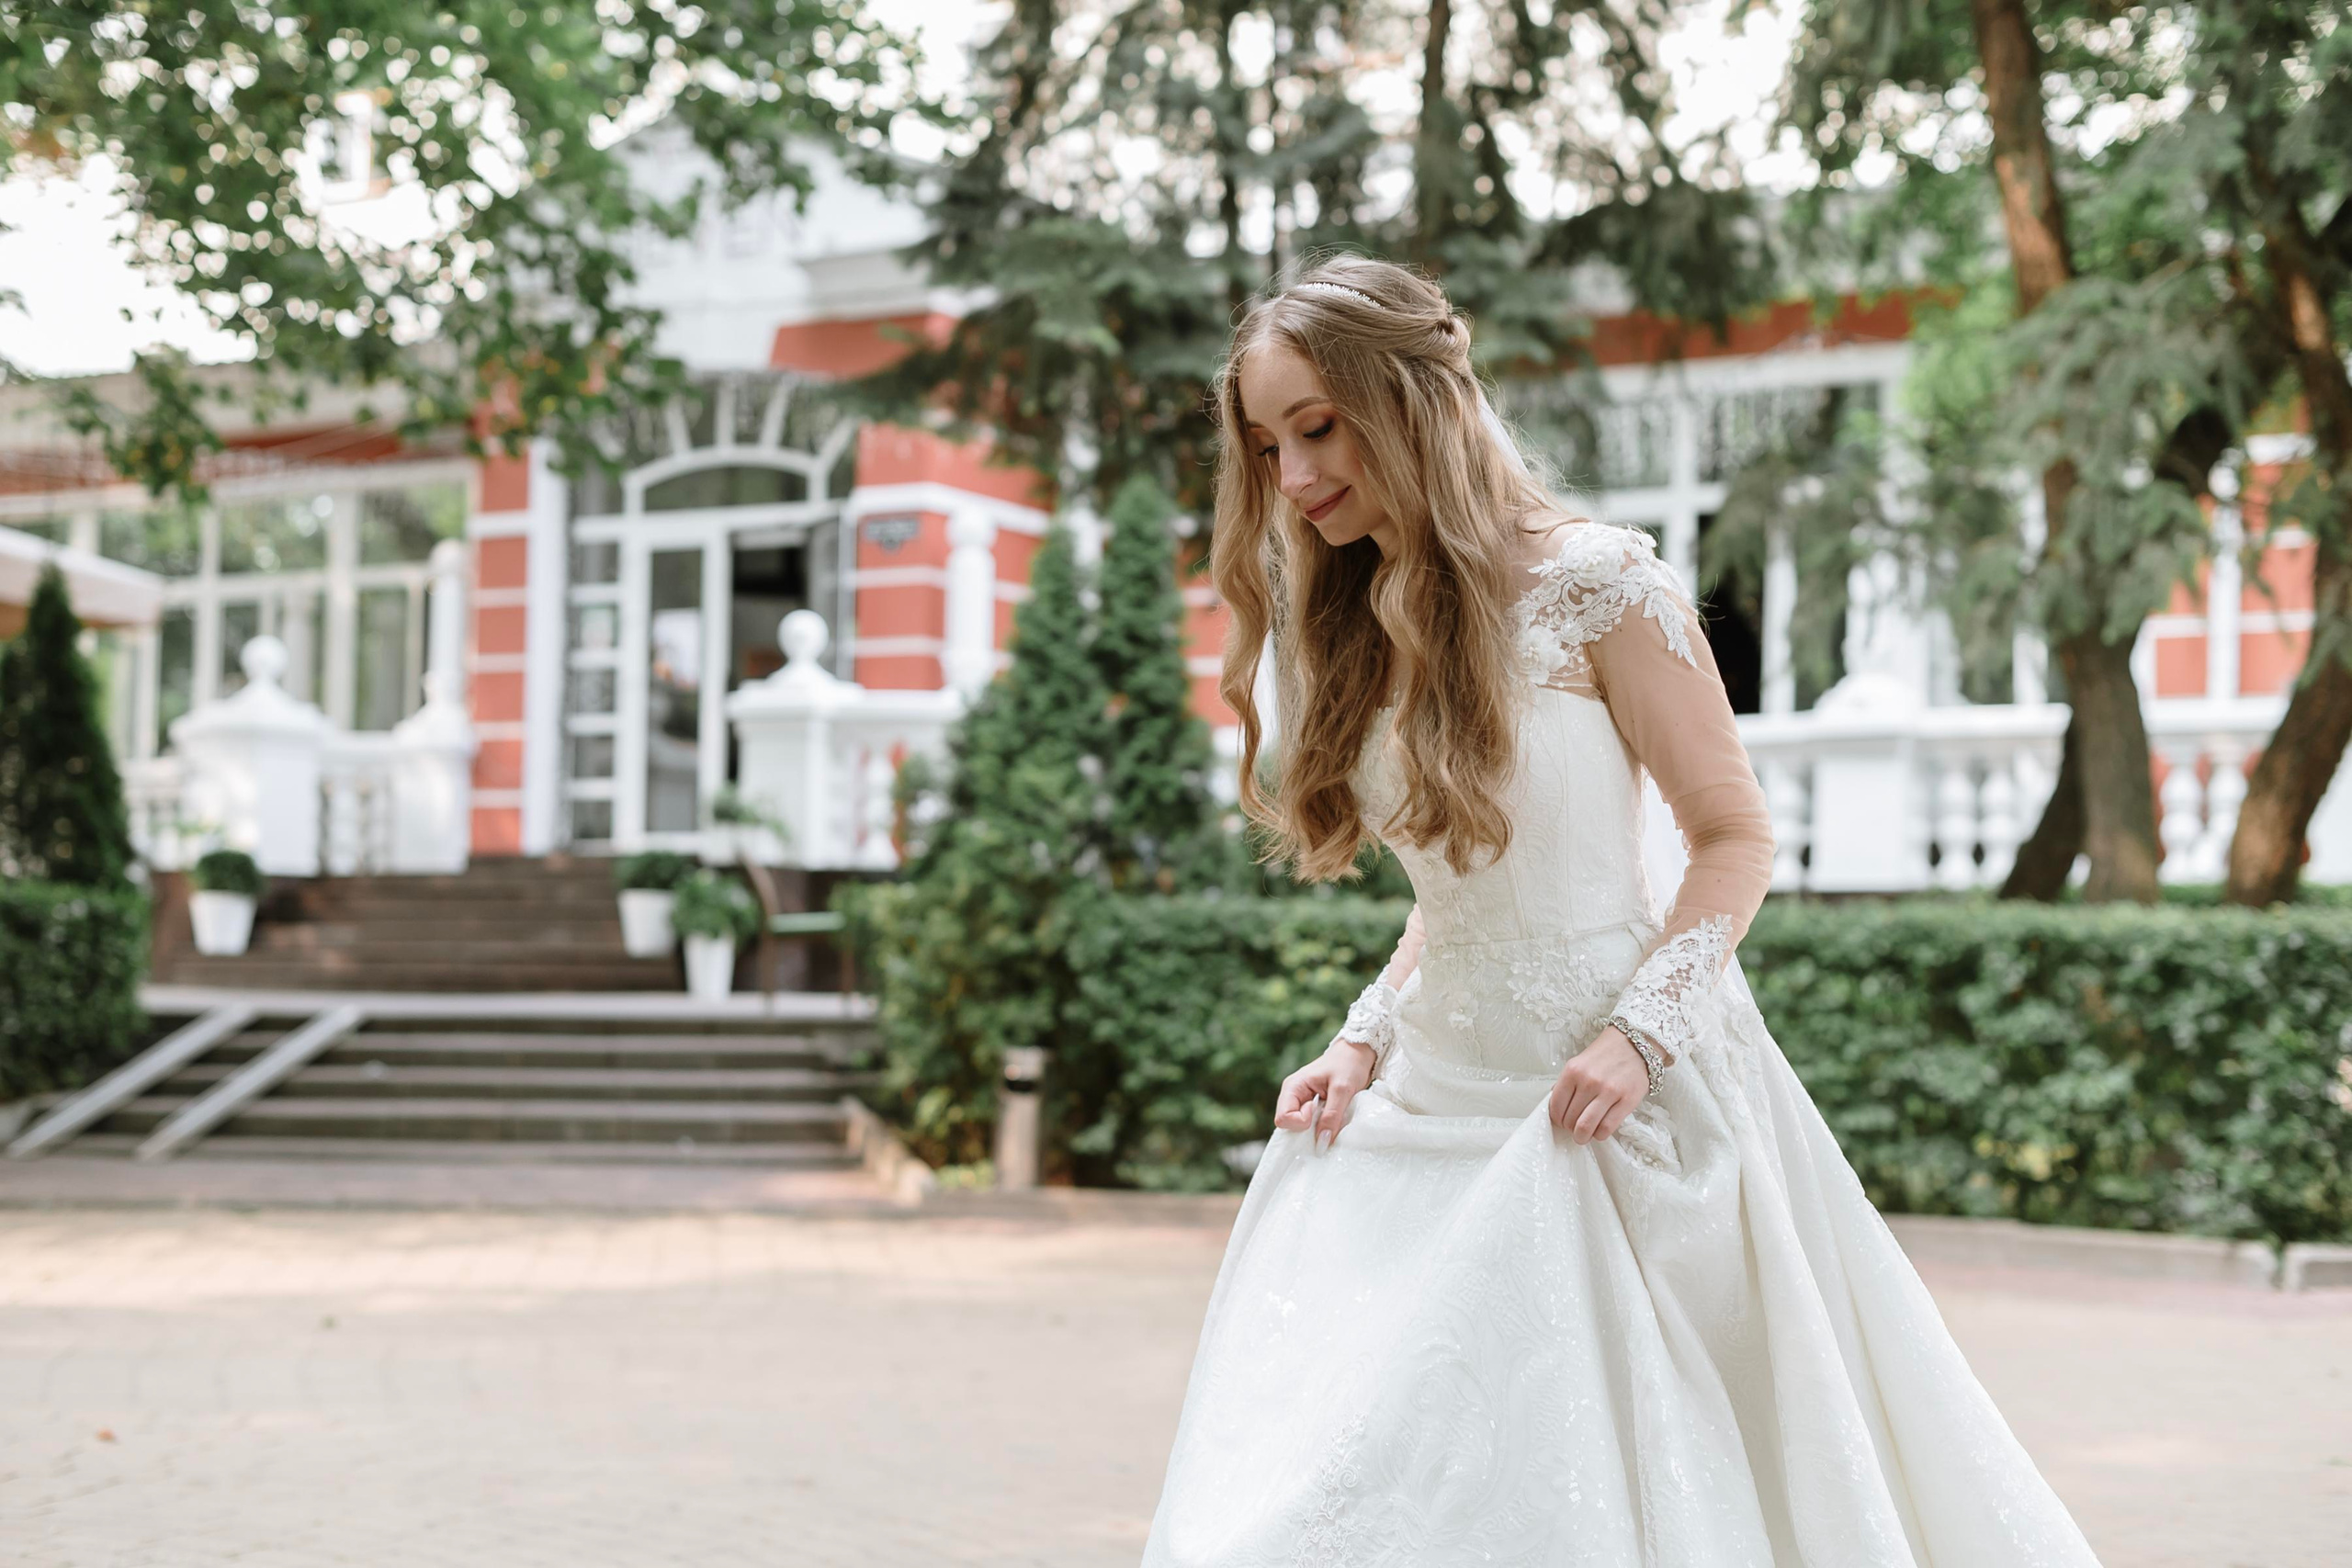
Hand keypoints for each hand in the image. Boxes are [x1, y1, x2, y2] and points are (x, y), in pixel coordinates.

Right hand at [1275, 1038, 1375, 1150]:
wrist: (1359, 1054)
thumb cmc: (1349, 1065)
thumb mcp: (1342, 1090)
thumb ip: (1331, 1117)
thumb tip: (1322, 1143)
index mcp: (1293, 1087)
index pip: (1283, 1118)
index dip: (1302, 1121)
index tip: (1319, 1109)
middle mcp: (1292, 1095)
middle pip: (1288, 1125)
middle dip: (1307, 1128)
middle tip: (1328, 1115)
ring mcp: (1301, 1102)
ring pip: (1299, 1128)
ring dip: (1315, 1128)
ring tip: (1332, 1115)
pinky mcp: (1311, 1107)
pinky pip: (1309, 1125)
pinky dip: (1320, 1127)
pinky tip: (1332, 1119)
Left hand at [1547, 1024, 1650, 1144]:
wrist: (1635, 1045)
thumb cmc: (1605, 1055)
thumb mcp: (1579, 1063)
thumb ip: (1567, 1083)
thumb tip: (1556, 1106)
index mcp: (1573, 1071)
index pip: (1556, 1106)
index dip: (1556, 1119)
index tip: (1561, 1121)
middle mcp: (1588, 1081)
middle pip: (1569, 1119)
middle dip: (1569, 1129)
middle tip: (1574, 1128)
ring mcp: (1608, 1091)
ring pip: (1586, 1127)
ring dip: (1582, 1136)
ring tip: (1584, 1135)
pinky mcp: (1626, 1101)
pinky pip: (1607, 1128)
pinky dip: (1599, 1135)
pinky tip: (1599, 1131)